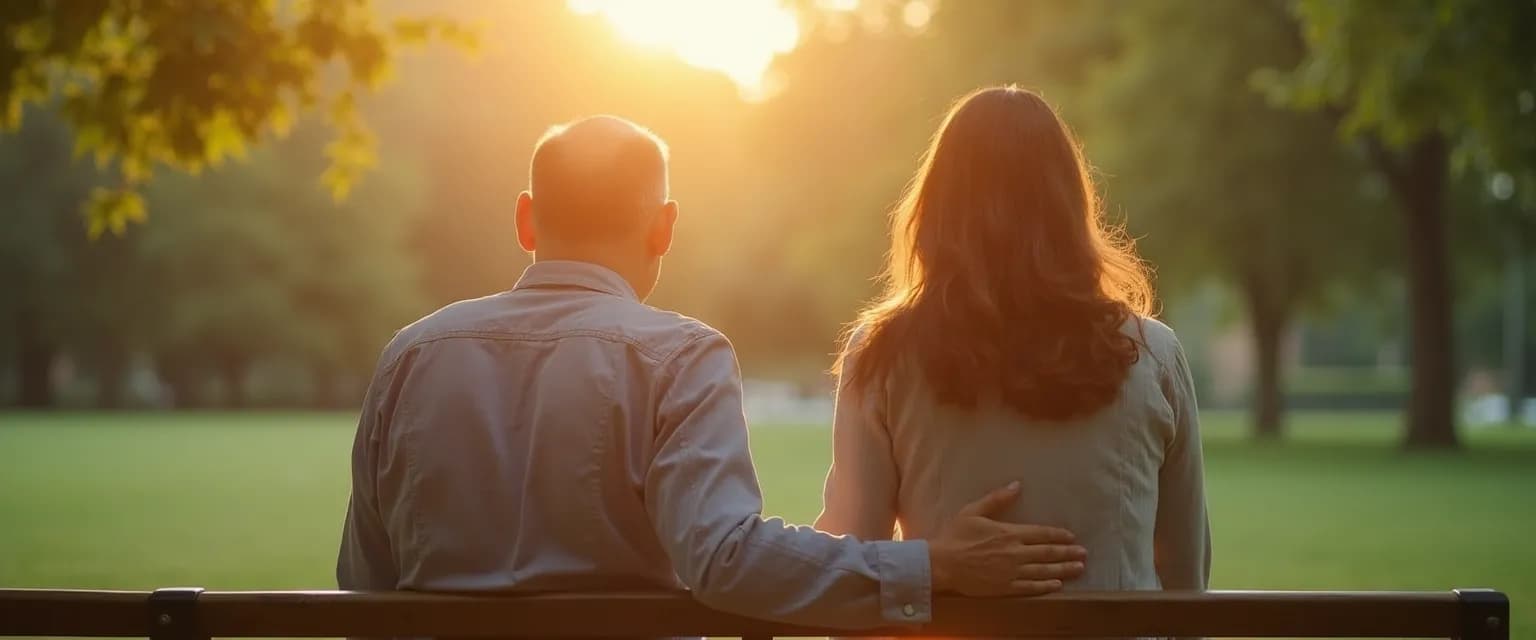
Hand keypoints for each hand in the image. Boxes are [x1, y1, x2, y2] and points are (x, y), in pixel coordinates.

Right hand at [927, 481, 1086, 595]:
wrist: (943, 563)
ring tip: (1079, 568)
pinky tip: (1057, 584)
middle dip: (1068, 553)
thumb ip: (997, 499)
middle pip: (1049, 552)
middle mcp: (1016, 552)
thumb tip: (1017, 485)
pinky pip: (1031, 587)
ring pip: (1045, 570)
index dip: (1059, 535)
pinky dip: (1046, 585)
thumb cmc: (956, 536)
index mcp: (1010, 533)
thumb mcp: (973, 511)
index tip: (1072, 536)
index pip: (1042, 533)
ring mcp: (1013, 571)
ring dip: (1064, 569)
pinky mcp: (1006, 587)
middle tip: (1084, 554)